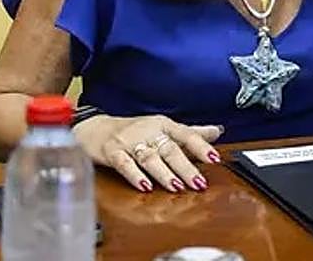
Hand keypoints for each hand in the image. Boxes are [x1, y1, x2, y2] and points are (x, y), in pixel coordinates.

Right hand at [75, 114, 224, 192]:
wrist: (95, 128)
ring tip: (176, 187)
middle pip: (170, 149)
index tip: (214, 158)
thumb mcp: (163, 127)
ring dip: (164, 173)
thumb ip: (190, 132)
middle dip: (186, 167)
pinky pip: (124, 164)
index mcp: (164, 125)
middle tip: (198, 183)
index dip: (201, 146)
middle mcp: (149, 131)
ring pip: (150, 157)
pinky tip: (145, 186)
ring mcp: (129, 141)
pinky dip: (135, 176)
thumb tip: (217, 132)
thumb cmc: (134, 129)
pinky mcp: (112, 152)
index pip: (186, 134)